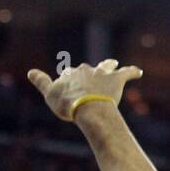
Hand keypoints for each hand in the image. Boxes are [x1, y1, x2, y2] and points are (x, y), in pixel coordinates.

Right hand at [27, 59, 141, 122]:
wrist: (88, 108)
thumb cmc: (67, 104)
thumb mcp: (49, 94)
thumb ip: (41, 82)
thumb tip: (30, 71)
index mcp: (70, 74)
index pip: (68, 75)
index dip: (69, 81)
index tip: (68, 87)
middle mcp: (86, 70)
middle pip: (86, 70)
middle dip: (87, 73)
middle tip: (89, 78)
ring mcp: (101, 74)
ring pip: (106, 66)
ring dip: (109, 65)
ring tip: (113, 63)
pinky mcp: (116, 80)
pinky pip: (127, 73)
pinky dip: (133, 72)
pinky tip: (139, 72)